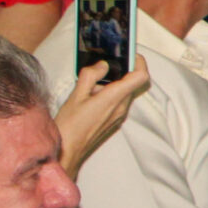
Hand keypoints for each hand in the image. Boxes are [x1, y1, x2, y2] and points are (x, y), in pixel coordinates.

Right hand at [54, 57, 150, 176]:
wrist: (67, 152)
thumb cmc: (69, 126)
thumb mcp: (75, 95)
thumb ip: (91, 76)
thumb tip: (103, 65)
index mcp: (114, 98)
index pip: (140, 76)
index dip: (138, 62)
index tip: (129, 55)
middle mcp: (121, 107)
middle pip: (131, 83)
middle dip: (118, 73)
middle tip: (100, 69)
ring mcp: (118, 116)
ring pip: (123, 92)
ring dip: (111, 85)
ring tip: (88, 87)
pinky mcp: (113, 122)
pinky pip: (117, 102)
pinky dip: (108, 95)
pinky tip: (89, 99)